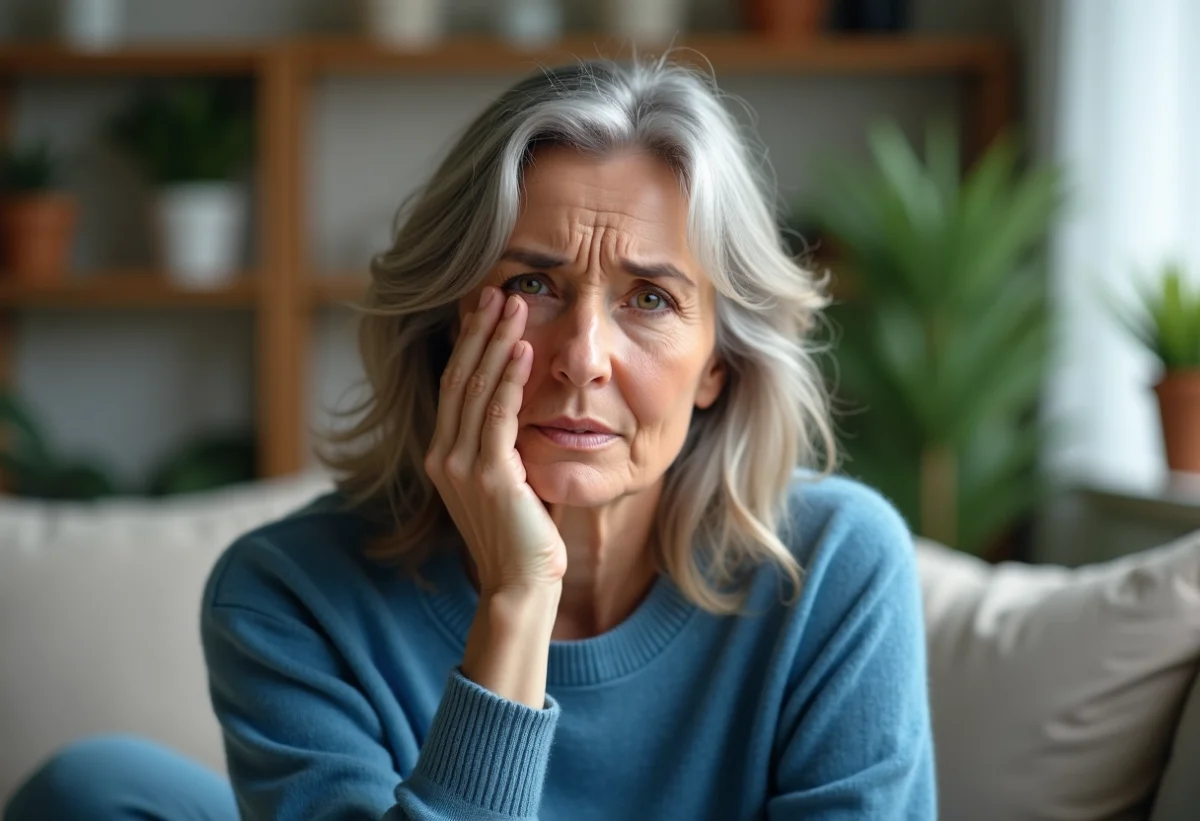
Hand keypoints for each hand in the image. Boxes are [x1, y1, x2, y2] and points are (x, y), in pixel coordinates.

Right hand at [425, 285, 567, 594]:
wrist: (521, 584)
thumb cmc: (523, 536)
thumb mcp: (508, 480)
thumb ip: (506, 444)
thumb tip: (526, 405)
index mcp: (443, 455)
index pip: (454, 385)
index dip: (468, 343)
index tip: (484, 308)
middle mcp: (443, 455)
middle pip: (459, 376)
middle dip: (478, 329)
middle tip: (495, 289)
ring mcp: (460, 465)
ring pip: (476, 387)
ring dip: (496, 341)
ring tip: (512, 303)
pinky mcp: (488, 474)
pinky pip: (499, 413)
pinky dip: (510, 377)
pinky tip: (524, 348)